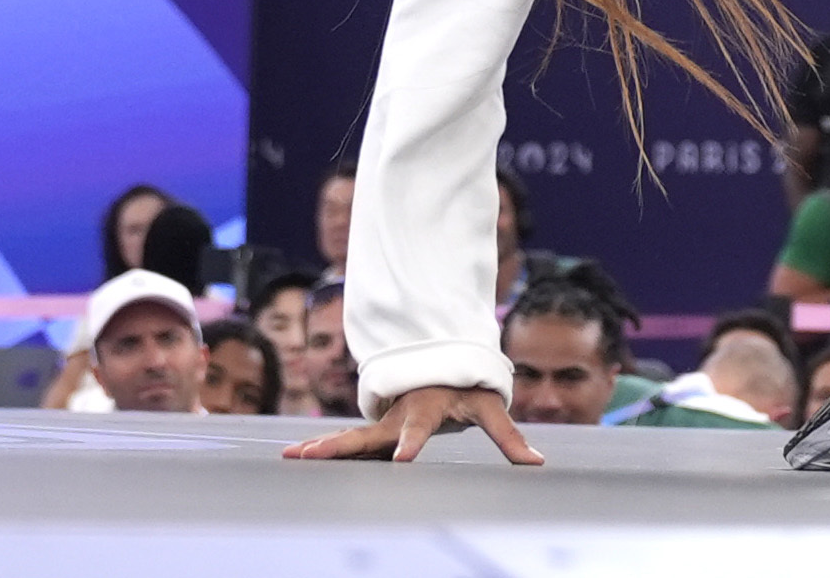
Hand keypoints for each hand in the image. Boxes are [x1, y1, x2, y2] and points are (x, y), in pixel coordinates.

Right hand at [282, 384, 544, 464]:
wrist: (443, 366)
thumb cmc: (468, 389)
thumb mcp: (491, 407)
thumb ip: (509, 437)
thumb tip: (537, 463)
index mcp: (427, 409)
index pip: (419, 428)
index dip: (411, 443)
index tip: (402, 459)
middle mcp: (397, 416)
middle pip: (368, 435)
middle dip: (341, 447)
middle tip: (313, 455)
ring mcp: (382, 424)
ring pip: (350, 438)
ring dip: (322, 447)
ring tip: (293, 456)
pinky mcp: (374, 433)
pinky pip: (346, 444)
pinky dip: (321, 449)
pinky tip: (294, 457)